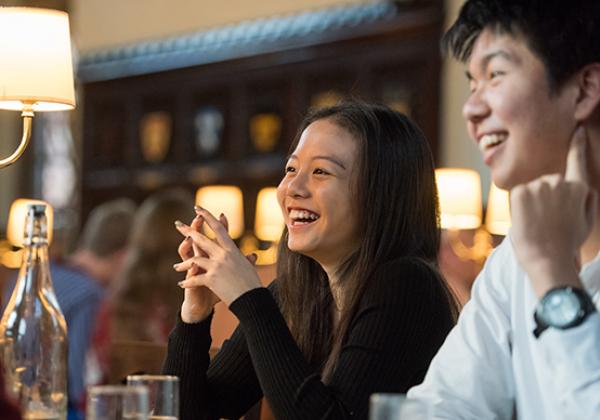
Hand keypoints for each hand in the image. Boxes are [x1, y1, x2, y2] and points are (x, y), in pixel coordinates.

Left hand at [174, 207, 260, 305]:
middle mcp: (223, 255)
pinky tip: (181, 284)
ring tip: (176, 267)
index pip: (218, 228)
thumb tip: (253, 255)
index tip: (197, 208)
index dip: (207, 217)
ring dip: (183, 264)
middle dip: (188, 231)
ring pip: (194, 259)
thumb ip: (247, 260)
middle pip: (201, 239)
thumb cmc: (252, 284)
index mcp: (232, 250)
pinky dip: (187, 282)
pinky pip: (194, 279)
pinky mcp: (211, 279)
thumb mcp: (249, 268)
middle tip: (177, 224)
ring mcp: (216, 266)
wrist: (252, 299)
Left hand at [510, 126, 597, 296]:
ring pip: (531, 190)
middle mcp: (561, 182)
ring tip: (538, 224)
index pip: (577, 161)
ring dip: (531, 205)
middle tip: (548, 223)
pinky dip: (518, 207)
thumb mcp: (584, 221)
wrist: (548, 259)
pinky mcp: (521, 191)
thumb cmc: (566, 244)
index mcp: (579, 189)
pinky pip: (517, 195)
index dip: (577, 145)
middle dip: (544, 199)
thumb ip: (583, 199)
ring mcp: (540, 185)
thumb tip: (580, 186)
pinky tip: (526, 220)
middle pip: (547, 184)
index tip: (578, 129)